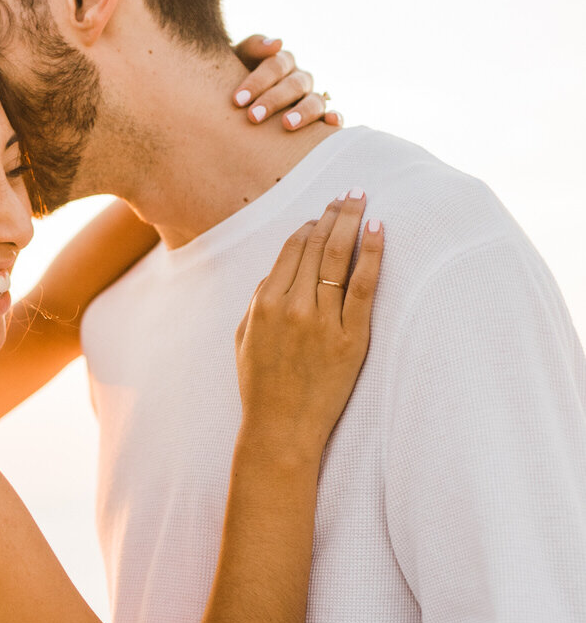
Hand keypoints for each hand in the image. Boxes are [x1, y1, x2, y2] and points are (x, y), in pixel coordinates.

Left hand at [232, 34, 342, 130]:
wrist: (233, 102)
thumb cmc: (234, 79)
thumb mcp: (239, 59)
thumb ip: (254, 47)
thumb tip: (277, 43)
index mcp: (283, 62)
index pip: (276, 66)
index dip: (257, 82)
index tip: (237, 100)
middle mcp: (300, 80)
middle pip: (294, 85)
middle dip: (273, 100)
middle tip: (253, 117)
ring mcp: (311, 99)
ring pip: (315, 101)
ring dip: (304, 112)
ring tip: (287, 125)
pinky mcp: (318, 119)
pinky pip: (332, 117)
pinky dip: (336, 117)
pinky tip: (332, 121)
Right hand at [235, 191, 383, 451]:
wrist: (280, 430)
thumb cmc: (260, 388)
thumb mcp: (244, 338)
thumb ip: (257, 300)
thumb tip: (278, 271)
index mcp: (264, 302)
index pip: (291, 249)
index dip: (309, 226)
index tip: (323, 215)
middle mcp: (292, 305)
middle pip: (317, 245)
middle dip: (334, 212)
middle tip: (350, 191)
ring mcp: (323, 321)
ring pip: (339, 257)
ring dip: (351, 221)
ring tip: (363, 198)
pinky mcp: (351, 338)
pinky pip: (363, 286)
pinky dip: (372, 254)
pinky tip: (378, 229)